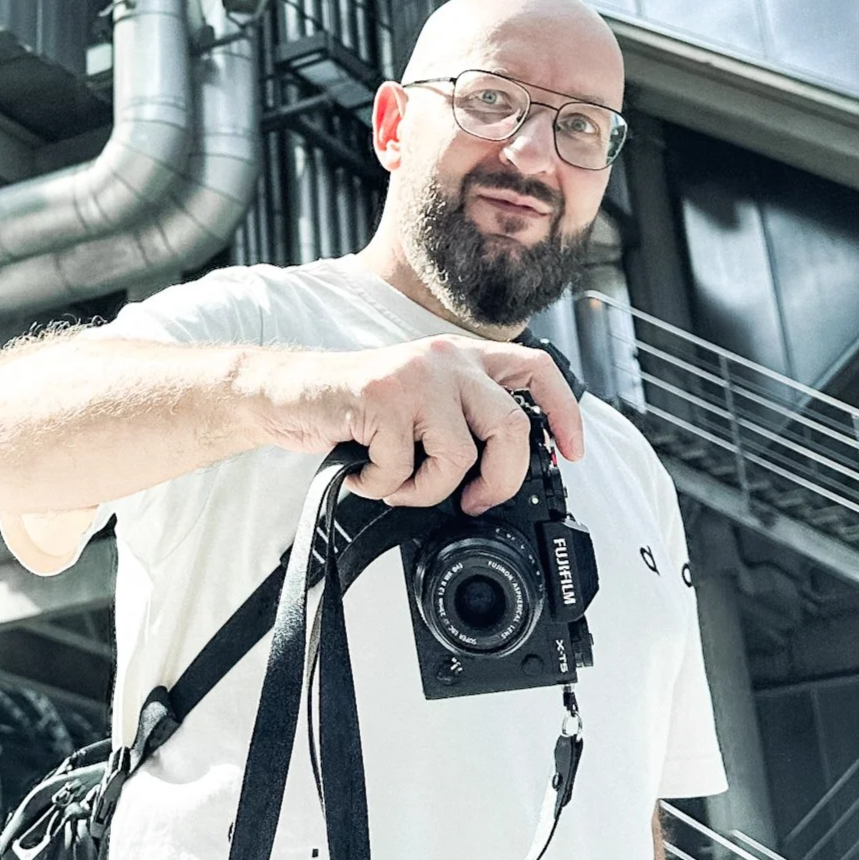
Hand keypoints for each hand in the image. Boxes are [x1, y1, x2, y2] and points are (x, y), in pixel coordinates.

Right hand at [256, 336, 583, 514]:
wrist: (286, 394)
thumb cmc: (354, 408)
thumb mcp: (419, 403)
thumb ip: (460, 419)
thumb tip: (502, 472)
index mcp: (463, 358)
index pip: (537, 371)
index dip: (565, 413)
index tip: (572, 452)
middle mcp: (446, 359)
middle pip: (510, 427)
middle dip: (497, 481)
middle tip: (473, 501)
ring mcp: (415, 375)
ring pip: (459, 455)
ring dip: (427, 490)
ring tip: (397, 484)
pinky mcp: (381, 397)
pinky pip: (404, 467)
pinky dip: (382, 486)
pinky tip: (363, 472)